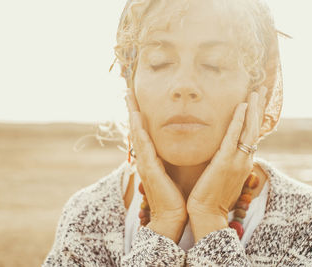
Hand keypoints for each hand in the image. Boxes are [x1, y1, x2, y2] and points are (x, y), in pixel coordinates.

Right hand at [125, 88, 187, 242]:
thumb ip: (173, 159)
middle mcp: (145, 158)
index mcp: (151, 158)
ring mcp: (145, 163)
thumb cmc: (175, 196)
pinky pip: (143, 146)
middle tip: (128, 90)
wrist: (172, 217)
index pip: (144, 132)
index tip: (138, 99)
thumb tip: (183, 145)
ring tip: (129, 97)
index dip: (140, 115)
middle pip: (136, 129)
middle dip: (132, 109)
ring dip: (132, 114)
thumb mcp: (174, 172)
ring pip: (136, 133)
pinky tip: (137, 117)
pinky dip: (139, 130)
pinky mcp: (149, 169)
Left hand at [186, 86, 267, 241]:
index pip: (252, 136)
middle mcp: (245, 160)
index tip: (257, 102)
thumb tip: (223, 152)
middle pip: (255, 129)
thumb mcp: (223, 177)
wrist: (207, 214)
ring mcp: (237, 161)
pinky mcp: (225, 162)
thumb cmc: (212, 197)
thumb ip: (226, 163)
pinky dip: (240, 120)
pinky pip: (234, 136)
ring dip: (253, 109)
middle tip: (262, 89)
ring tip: (256, 92)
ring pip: (249, 130)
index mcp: (244, 163)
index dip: (256, 118)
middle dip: (259, 108)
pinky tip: (242, 106)